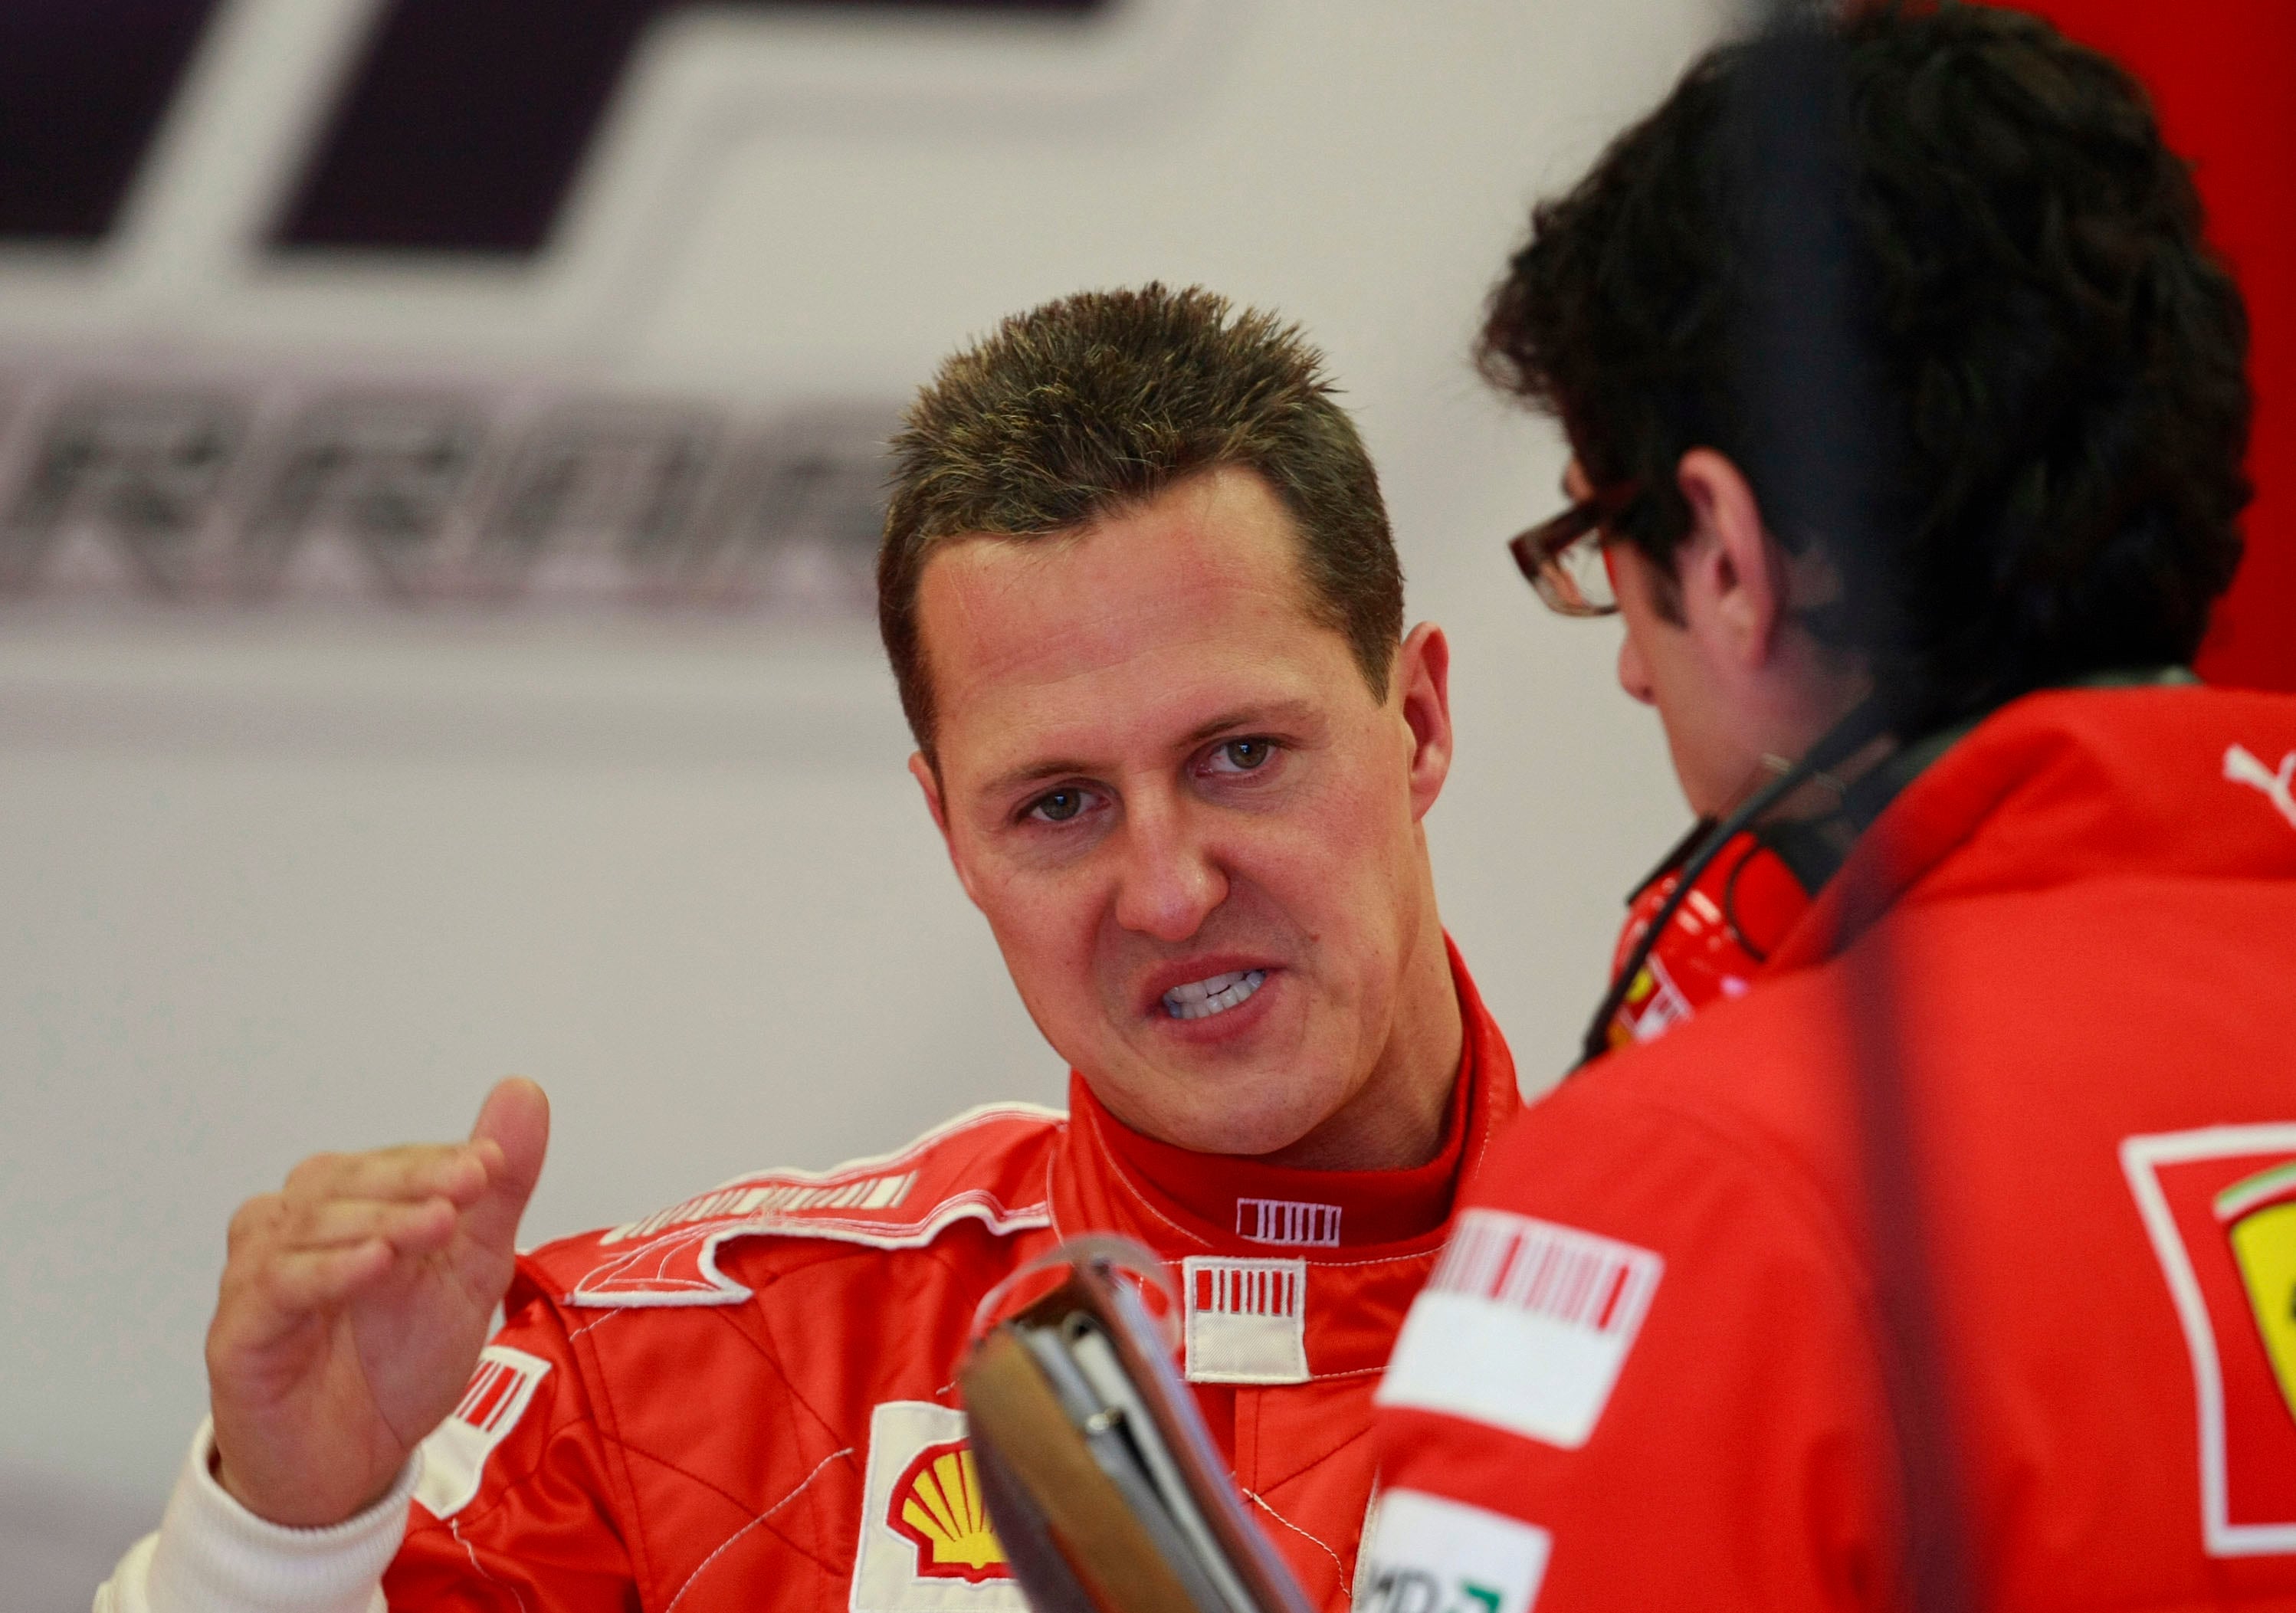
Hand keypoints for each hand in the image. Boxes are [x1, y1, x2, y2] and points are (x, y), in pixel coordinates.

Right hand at [204, 1078, 549, 1527]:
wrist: (354, 1463)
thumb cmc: (400, 1359)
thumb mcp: (470, 1269)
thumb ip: (497, 1188)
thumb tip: (523, 1089)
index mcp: (347, 1203)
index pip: (391, 1163)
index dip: (440, 1160)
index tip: (493, 1163)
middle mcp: (292, 1228)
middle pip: (345, 1181)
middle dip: (414, 1181)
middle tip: (472, 1181)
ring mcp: (258, 1277)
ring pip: (309, 1225)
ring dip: (378, 1220)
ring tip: (435, 1224)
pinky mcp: (238, 1334)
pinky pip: (277, 1288)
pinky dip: (327, 1271)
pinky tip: (375, 1264)